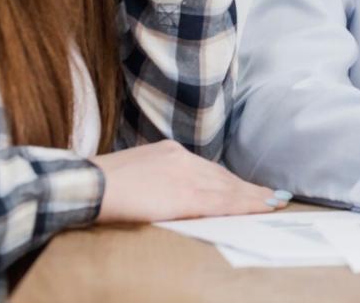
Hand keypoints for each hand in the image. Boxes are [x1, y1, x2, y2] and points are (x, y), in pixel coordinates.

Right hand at [92, 139, 286, 222]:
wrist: (86, 185)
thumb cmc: (99, 185)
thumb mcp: (134, 173)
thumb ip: (156, 180)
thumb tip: (165, 194)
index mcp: (168, 152)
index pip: (208, 169)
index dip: (230, 180)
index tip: (248, 187)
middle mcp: (181, 158)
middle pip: (222, 177)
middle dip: (247, 189)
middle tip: (272, 196)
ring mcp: (184, 175)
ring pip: (228, 188)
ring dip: (253, 197)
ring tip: (273, 203)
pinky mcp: (184, 194)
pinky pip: (222, 202)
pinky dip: (244, 205)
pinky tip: (260, 208)